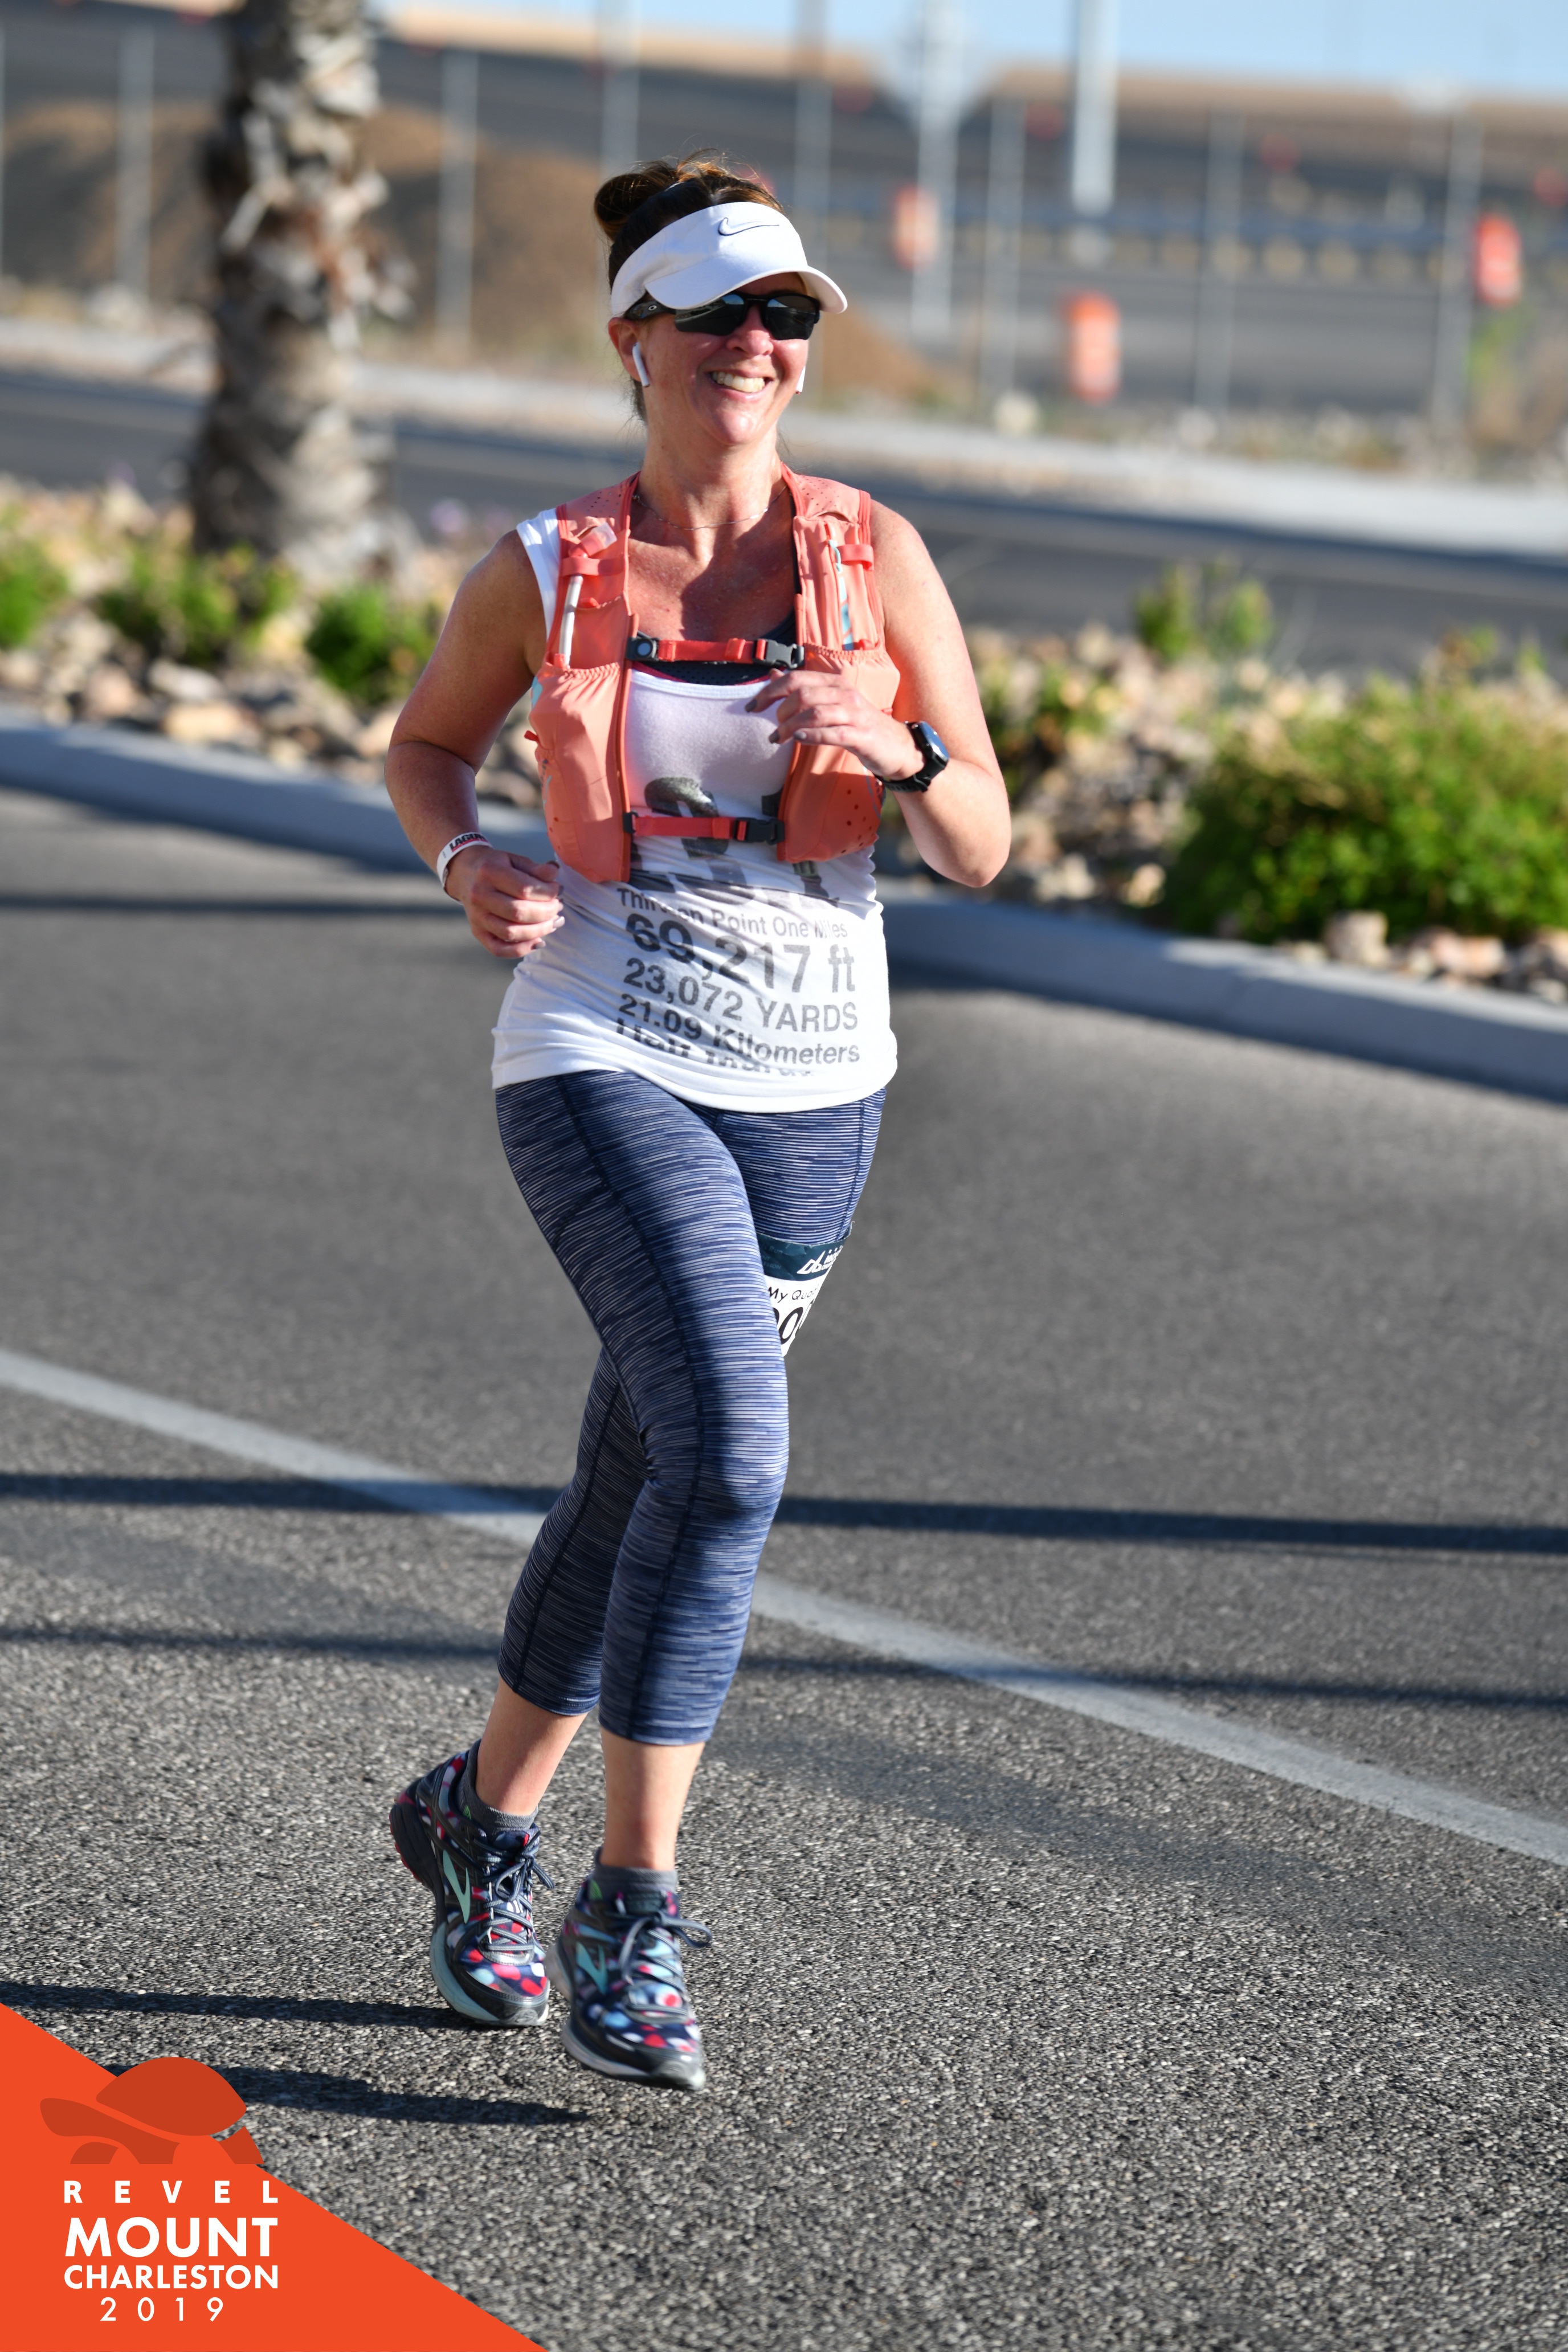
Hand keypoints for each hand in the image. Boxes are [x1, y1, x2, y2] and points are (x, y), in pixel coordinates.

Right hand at [448, 848, 563, 960]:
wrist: (465, 872)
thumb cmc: (495, 866)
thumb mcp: (514, 860)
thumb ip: (536, 868)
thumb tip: (555, 875)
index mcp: (490, 872)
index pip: (524, 888)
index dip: (547, 893)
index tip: (558, 891)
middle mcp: (480, 895)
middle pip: (518, 912)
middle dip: (546, 912)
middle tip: (557, 907)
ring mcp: (477, 916)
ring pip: (510, 932)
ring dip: (538, 931)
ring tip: (552, 922)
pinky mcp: (477, 931)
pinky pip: (499, 949)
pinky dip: (521, 949)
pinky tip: (538, 941)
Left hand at [746, 671, 918, 781]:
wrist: (896, 746)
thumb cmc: (859, 725)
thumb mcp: (832, 703)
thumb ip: (804, 689)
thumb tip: (774, 675)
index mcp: (835, 682)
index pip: (795, 678)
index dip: (770, 691)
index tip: (752, 707)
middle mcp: (844, 693)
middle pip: (802, 694)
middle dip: (780, 711)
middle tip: (774, 729)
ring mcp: (854, 713)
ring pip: (815, 712)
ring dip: (791, 726)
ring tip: (779, 738)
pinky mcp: (861, 735)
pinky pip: (833, 733)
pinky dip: (813, 735)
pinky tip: (798, 739)